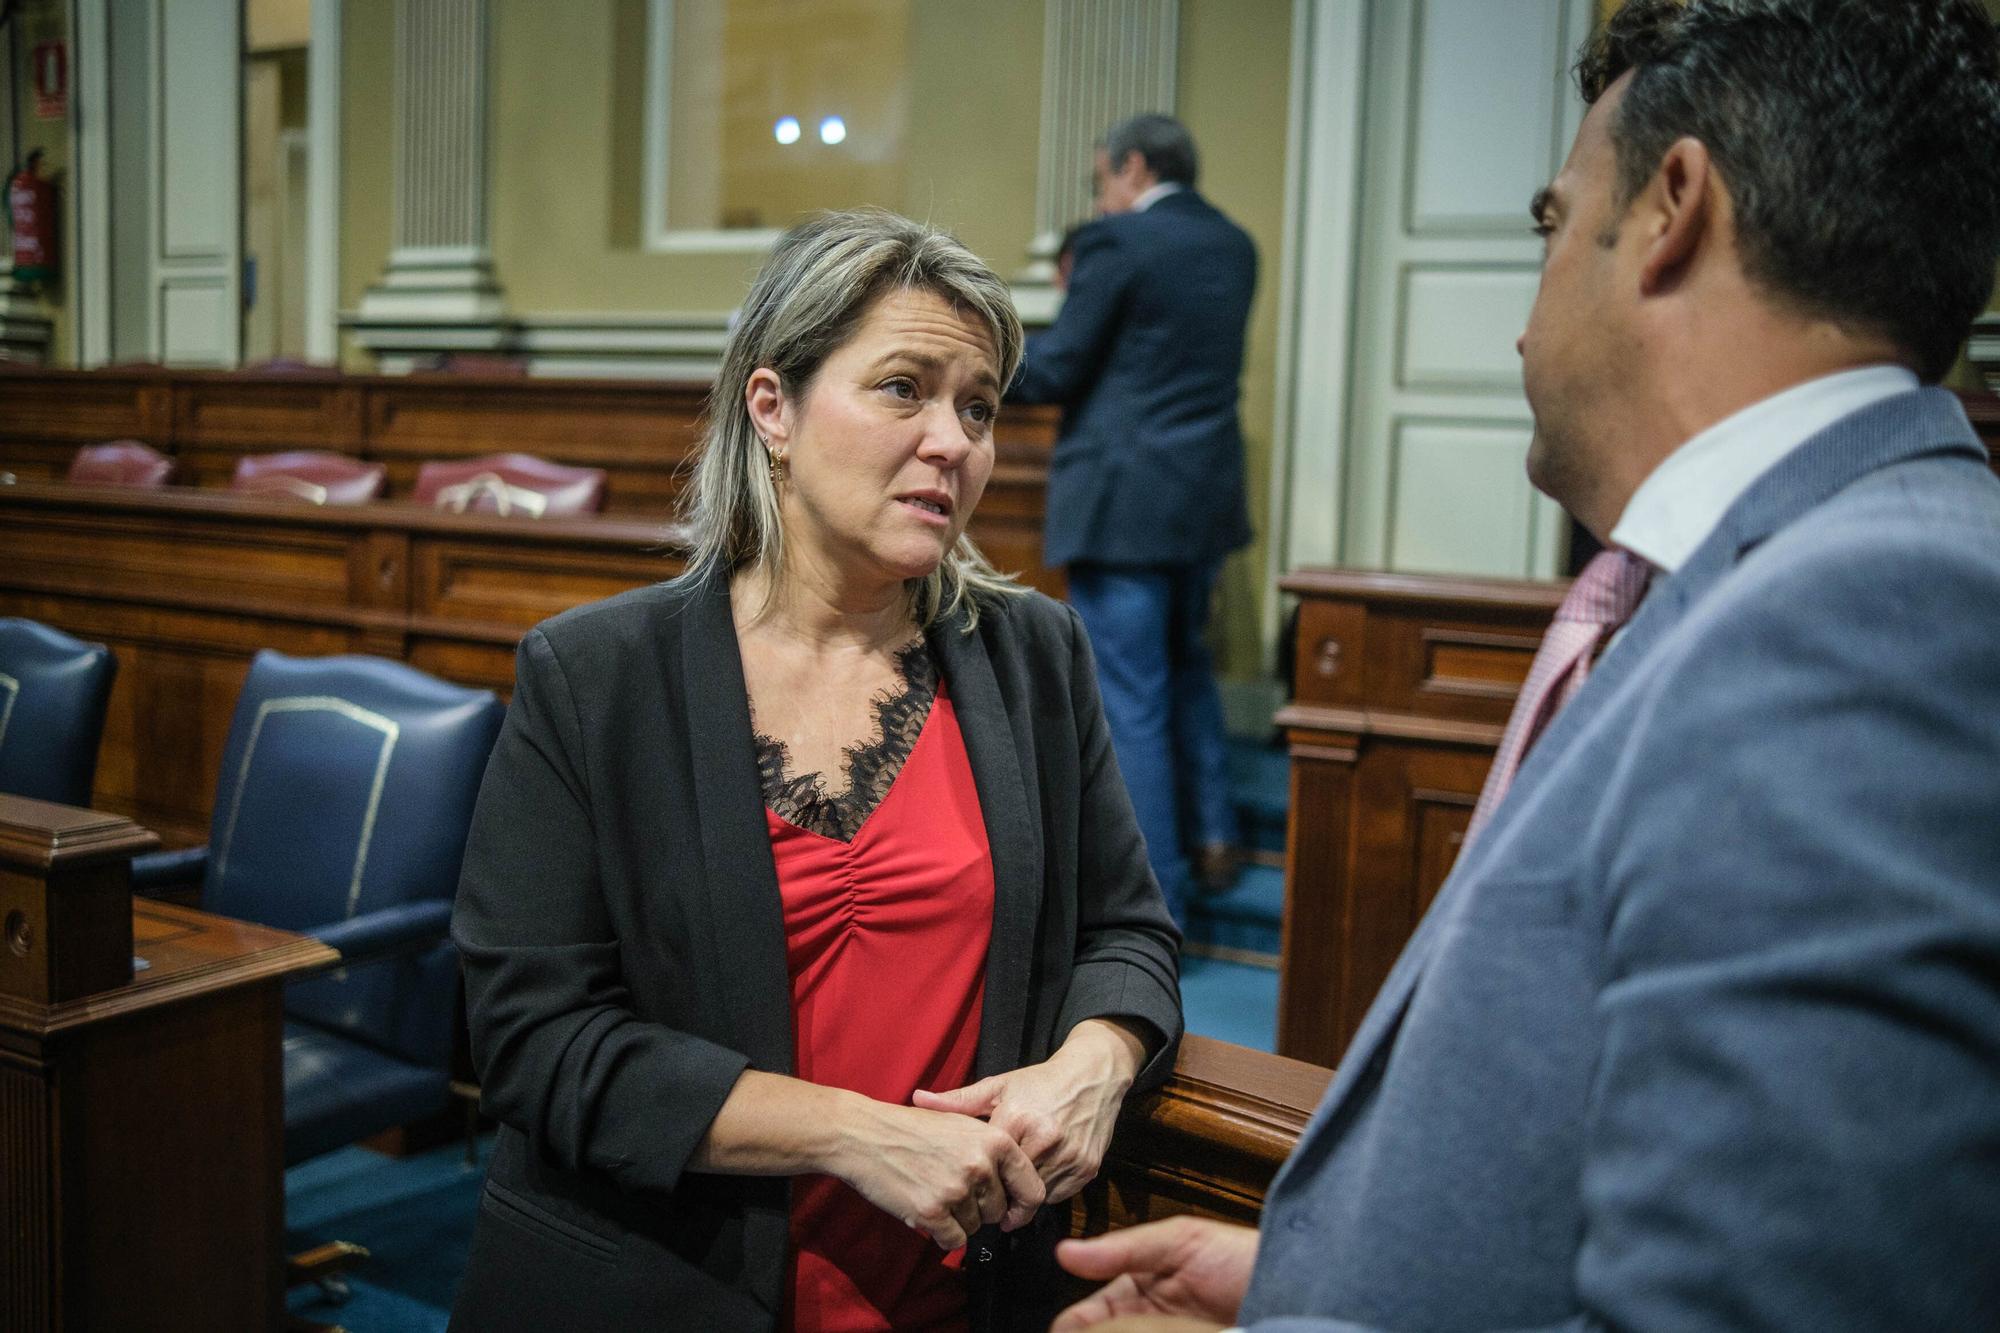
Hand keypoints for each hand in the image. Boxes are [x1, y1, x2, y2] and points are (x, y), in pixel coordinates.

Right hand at [829, 1098, 1045, 1251]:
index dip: (1023, 1207)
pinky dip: (942, 1233)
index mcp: (995, 1140)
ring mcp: (957, 1190)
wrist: (863, 1135)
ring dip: (957, 1219)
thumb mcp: (961, 1123)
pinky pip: (954, 1241)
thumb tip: (1018, 1190)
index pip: (1031, 1188)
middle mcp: (981, 1165)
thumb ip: (993, 1152)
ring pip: (975, 1227)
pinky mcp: (932, 1212)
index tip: (1011, 1213)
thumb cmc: (911, 1129)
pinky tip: (925, 1210)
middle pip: (999, 1211)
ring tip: (933, 1191)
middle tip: (952, 1188)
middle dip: (980, 1209)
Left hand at [913, 1018, 1144, 1206]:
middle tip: (987, 1203)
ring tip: (1009, 1195)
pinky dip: (1046, 1192)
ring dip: (1023, 1198)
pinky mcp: (1088, 1168)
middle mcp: (1046, 1140)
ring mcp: (1070, 1156)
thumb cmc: (1039, 1082)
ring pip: (1037, 1196)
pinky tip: (1035, 1182)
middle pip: (1013, 1189)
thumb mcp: (998, 1086)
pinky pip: (1060, 1195)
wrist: (1093, 1076)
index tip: (969, 1191)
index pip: (989, 1169)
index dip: (978, 1183)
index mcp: (1017, 1120)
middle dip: (1000, 1198)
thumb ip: (957, 1101)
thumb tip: (917, 1099)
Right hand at [1051, 1216, 1259, 1329]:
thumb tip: (1065, 1253)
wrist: (1297, 1286)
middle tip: (1109, 1328)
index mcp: (1132, 1293)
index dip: (1069, 1328)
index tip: (1065, 1332)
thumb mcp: (1180, 1242)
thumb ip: (1123, 1248)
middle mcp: (1145, 1325)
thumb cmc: (1240, 1258)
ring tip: (1142, 1330)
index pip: (1082, 1319)